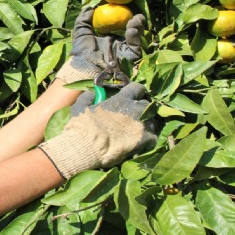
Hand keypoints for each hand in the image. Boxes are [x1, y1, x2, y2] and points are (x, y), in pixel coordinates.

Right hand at [38, 83, 155, 178]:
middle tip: (134, 115)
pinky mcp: (145, 141)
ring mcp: (142, 125)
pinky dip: (148, 139)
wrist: (87, 147)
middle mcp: (136, 110)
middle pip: (148, 104)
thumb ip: (88, 96)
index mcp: (122, 99)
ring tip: (138, 129)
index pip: (138, 88)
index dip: (135, 92)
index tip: (132, 97)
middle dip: (142, 108)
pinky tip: (140, 142)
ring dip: (146, 123)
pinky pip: (154, 137)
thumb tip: (93, 93)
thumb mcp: (80, 106)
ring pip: (153, 120)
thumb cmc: (82, 126)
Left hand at [56, 7, 144, 83]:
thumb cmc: (81, 51)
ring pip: (135, 37)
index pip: (118, 25)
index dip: (122, 16)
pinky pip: (135, 46)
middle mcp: (118, 44)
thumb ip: (84, 19)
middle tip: (135, 13)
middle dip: (135, 21)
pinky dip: (135, 37)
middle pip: (130, 30)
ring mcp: (124, 50)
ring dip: (137, 26)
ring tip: (136, 19)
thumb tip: (89, 7)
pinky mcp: (130, 58)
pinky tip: (132, 29)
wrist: (85, 68)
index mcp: (108, 38)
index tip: (123, 7)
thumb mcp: (81, 32)